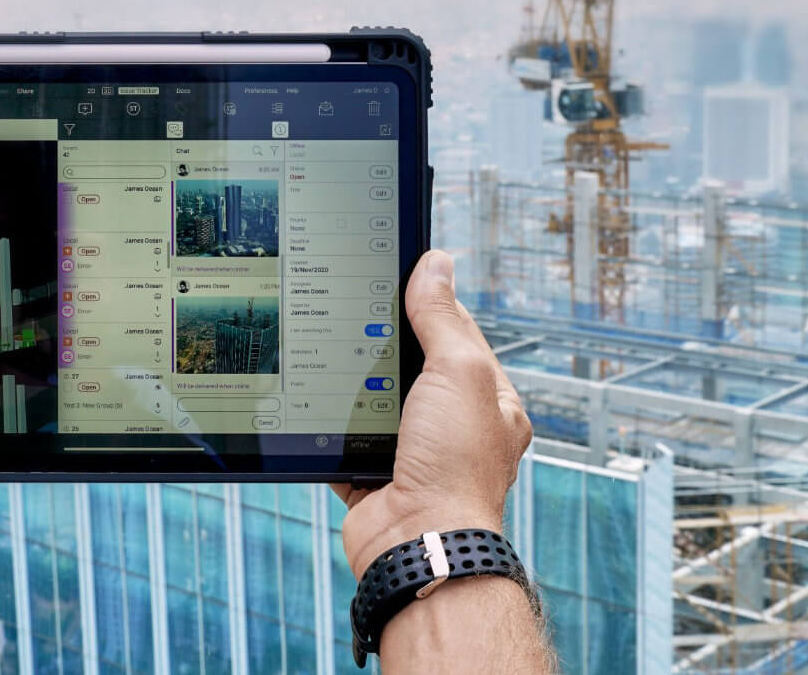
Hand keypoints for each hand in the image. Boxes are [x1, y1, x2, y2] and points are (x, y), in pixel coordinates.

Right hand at [333, 250, 531, 577]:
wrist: (418, 543)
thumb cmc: (456, 466)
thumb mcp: (458, 371)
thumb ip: (442, 318)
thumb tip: (435, 264)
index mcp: (491, 401)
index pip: (460, 335)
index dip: (431, 304)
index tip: (400, 275)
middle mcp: (457, 428)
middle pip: (415, 366)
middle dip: (386, 343)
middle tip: (356, 308)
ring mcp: (416, 453)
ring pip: (378, 401)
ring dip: (356, 383)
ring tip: (332, 349)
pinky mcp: (376, 477)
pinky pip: (347, 440)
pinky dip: (332, 425)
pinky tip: (316, 403)